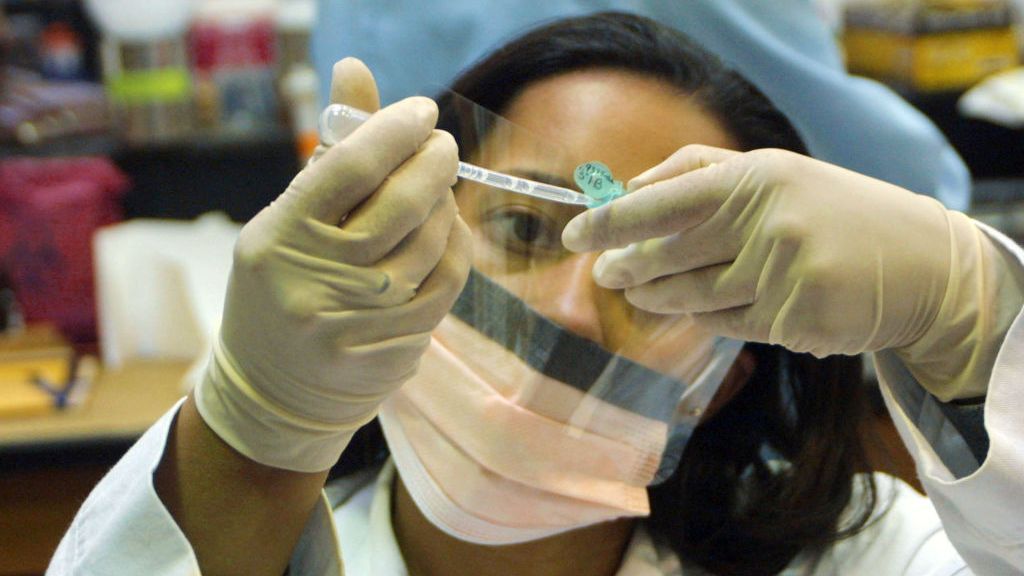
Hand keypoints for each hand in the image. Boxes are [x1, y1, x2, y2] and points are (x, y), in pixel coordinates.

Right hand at [194, 58, 471, 470]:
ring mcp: (360, 322)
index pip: (346, 170)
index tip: (421, 111)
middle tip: (442, 143)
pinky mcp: (395, 347)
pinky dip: (457, 246)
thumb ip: (329, 154)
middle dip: (433, 162)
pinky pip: (448, 282)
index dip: (392, 131)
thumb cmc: (279, 291)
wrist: (275, 393)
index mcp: (280, 240)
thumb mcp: (286, 222)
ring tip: (439, 187)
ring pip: (432, 242)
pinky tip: (449, 230)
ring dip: (447, 203)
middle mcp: (317, 282)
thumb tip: (357, 71)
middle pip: (400, 205)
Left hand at [563, 146, 1018, 399]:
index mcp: (756, 177)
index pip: (664, 202)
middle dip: (627, 267)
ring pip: (692, 297)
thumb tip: (625, 191)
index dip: (612, 221)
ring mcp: (783, 275)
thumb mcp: (772, 174)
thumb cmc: (830, 213)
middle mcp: (767, 223)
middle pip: (669, 256)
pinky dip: (711, 316)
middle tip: (604, 272)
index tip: (575, 234)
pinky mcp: (794, 319)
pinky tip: (708, 306)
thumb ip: (697, 174)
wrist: (921, 264)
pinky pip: (727, 323)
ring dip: (658, 296)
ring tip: (640, 291)